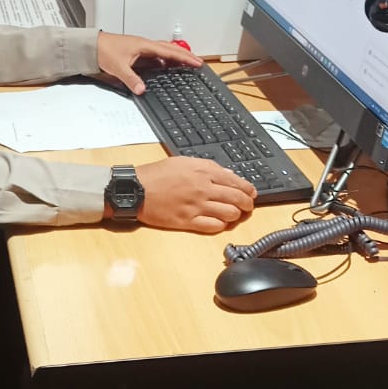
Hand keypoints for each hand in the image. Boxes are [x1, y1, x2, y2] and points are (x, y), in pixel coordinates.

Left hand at [96, 31, 202, 93]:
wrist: (90, 46)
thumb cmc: (103, 50)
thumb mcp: (118, 67)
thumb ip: (131, 79)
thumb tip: (142, 89)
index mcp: (144, 45)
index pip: (169, 51)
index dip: (184, 57)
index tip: (196, 62)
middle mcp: (144, 45)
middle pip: (170, 49)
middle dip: (184, 55)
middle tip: (197, 62)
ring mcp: (141, 48)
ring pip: (163, 51)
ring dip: (175, 56)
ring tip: (185, 64)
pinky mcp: (136, 53)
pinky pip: (155, 55)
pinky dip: (164, 60)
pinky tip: (165, 67)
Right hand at [133, 157, 255, 232]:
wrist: (135, 189)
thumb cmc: (156, 174)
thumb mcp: (183, 162)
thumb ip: (207, 167)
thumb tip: (227, 174)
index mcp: (202, 171)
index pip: (235, 181)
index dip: (247, 189)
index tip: (251, 193)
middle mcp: (202, 189)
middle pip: (236, 198)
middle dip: (247, 204)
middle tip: (248, 206)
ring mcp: (196, 206)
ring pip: (229, 214)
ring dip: (236, 215)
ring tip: (235, 215)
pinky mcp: (187, 221)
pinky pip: (213, 227)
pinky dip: (221, 225)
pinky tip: (220, 223)